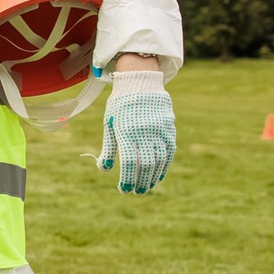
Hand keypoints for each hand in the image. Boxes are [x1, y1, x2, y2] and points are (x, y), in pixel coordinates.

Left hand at [97, 72, 175, 193]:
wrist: (141, 82)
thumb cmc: (120, 104)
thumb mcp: (110, 123)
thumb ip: (109, 147)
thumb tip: (104, 168)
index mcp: (127, 131)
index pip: (130, 162)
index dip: (128, 178)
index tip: (124, 190)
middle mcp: (145, 132)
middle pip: (146, 164)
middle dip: (141, 181)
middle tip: (136, 192)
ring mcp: (160, 131)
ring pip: (160, 160)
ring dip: (153, 177)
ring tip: (146, 187)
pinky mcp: (169, 129)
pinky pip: (169, 152)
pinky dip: (164, 166)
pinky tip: (159, 176)